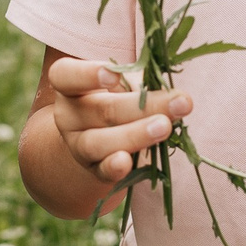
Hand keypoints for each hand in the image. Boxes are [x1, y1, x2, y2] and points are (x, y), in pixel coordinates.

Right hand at [41, 56, 190, 188]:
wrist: (102, 137)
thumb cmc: (118, 97)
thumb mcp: (125, 83)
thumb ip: (142, 82)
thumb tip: (175, 95)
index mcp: (71, 86)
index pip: (66, 76)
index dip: (87, 74)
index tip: (114, 73)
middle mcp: (69, 115)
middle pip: (100, 109)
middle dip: (142, 106)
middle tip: (178, 102)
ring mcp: (78, 145)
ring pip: (99, 142)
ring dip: (134, 135)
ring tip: (164, 127)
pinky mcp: (92, 169)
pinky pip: (101, 171)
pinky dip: (113, 168)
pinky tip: (127, 163)